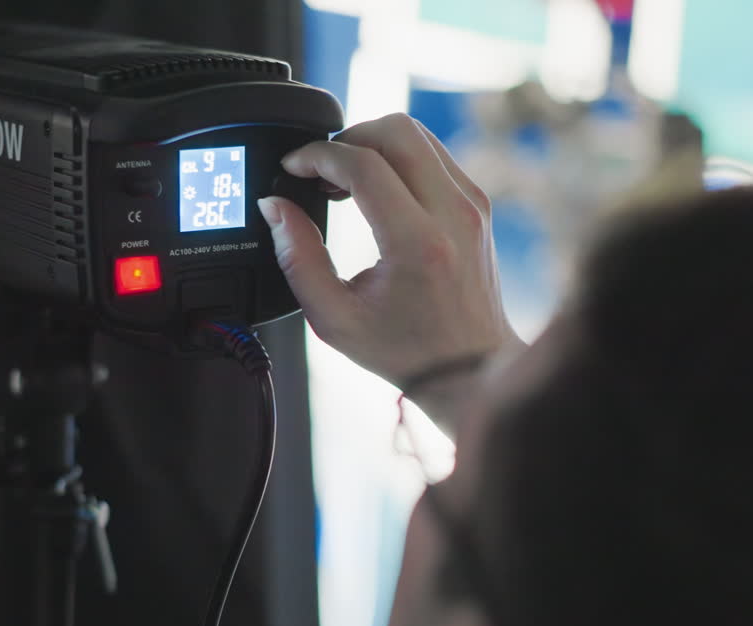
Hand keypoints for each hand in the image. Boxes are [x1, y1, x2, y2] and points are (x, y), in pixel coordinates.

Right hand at [259, 113, 521, 388]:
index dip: (317, 156)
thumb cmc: (403, 349)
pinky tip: (372, 189)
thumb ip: (298, 257)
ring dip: (371, 144)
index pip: (364, 164)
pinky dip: (395, 157)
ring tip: (342, 182)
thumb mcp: (333, 316)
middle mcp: (453, 214)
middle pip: (395, 129)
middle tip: (318, 171)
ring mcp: (472, 204)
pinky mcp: (478, 203)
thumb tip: (275, 207)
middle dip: (346, 138)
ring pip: (416, 133)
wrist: (470, 368)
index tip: (292, 167)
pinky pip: (432, 153)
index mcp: (416, 244)